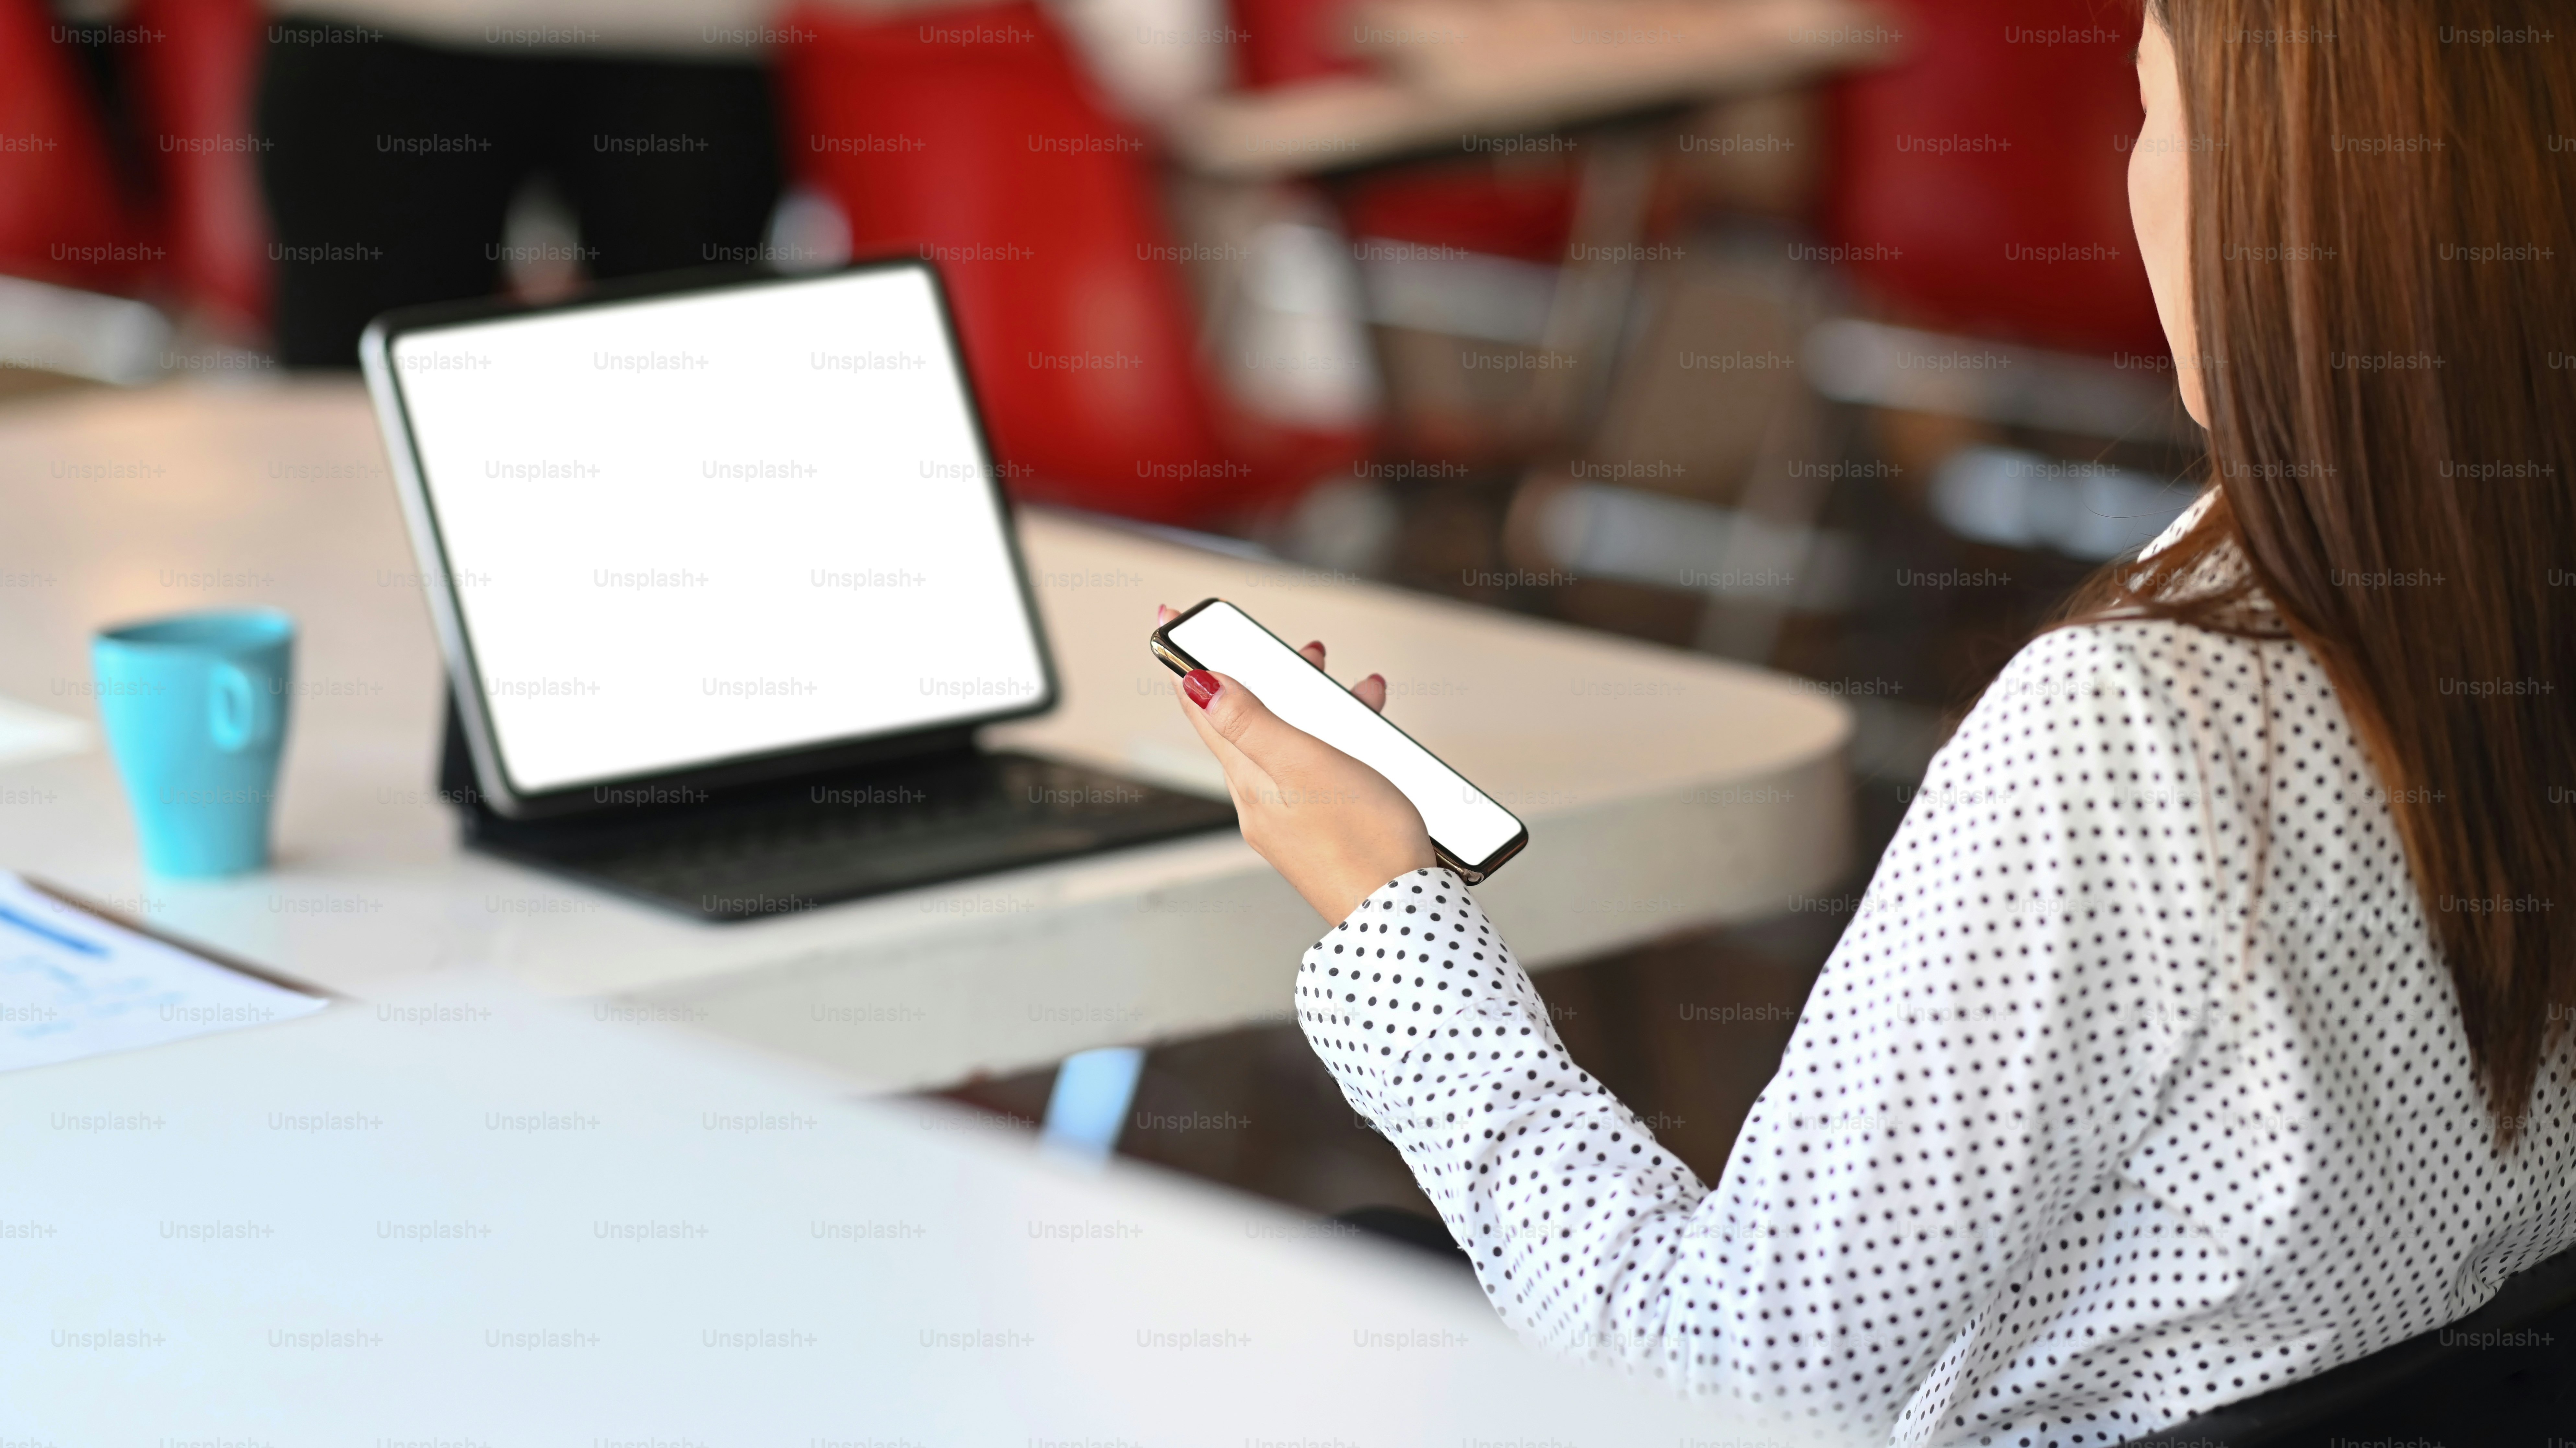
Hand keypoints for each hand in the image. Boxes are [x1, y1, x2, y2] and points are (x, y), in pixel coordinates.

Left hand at [1159, 604, 1435, 924]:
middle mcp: (1259, 799)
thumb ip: (1251, 722)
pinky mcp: (1321, 832)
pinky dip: (1342, 745)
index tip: (1168, 620)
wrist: (1402, 915)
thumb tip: (1196, 683)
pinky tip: (1374, 744)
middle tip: (1305, 652)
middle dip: (1276, 676)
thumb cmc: (1363, 842)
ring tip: (1361, 690)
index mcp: (1247, 778)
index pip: (1201, 708)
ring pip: (1293, 743)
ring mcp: (1289, 818)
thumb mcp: (1305, 764)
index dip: (1186, 659)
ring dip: (1323, 709)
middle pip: (1251, 721)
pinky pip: (1318, 772)